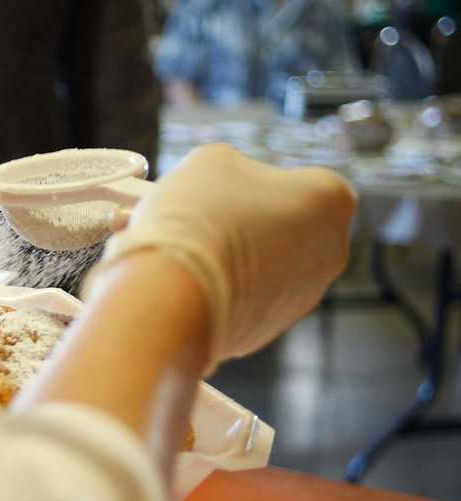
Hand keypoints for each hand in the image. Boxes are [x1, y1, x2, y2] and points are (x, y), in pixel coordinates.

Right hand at [93, 144, 355, 372]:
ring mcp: (300, 299)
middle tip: (200, 216)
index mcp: (333, 200)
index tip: (222, 187)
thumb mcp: (213, 161)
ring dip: (228, 257)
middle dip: (245, 222)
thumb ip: (236, 168)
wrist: (173, 295)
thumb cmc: (199, 216)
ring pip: (261, 268)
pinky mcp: (264, 333)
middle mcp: (331, 254)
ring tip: (182, 250)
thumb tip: (230, 185)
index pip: (301, 181)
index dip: (256, 181)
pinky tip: (183, 283)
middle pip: (284, 228)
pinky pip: (240, 302)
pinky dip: (216, 292)